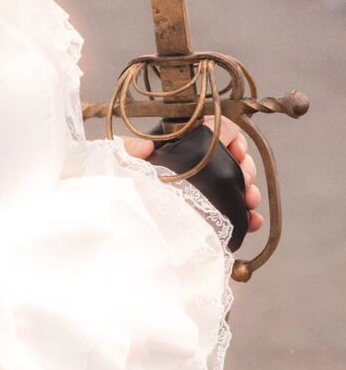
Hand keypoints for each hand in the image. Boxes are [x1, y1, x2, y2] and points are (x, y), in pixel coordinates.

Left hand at [122, 115, 263, 232]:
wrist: (126, 236)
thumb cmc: (118, 196)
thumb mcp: (116, 168)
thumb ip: (127, 150)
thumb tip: (147, 145)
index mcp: (173, 151)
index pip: (208, 132)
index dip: (227, 135)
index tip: (235, 148)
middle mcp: (190, 171)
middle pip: (227, 157)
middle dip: (243, 164)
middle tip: (244, 175)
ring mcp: (201, 196)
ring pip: (236, 184)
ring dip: (249, 188)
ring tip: (249, 198)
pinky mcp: (209, 221)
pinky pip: (235, 214)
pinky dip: (248, 215)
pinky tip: (253, 219)